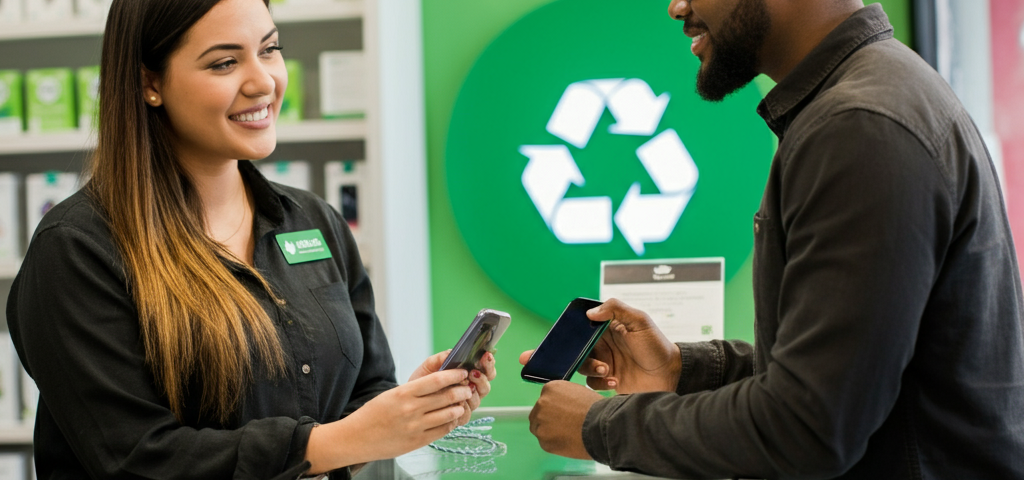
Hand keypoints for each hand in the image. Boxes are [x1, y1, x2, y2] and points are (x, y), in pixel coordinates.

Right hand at [307, 369, 471, 471]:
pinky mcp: (417, 442)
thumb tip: (440, 382)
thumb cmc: (373, 414)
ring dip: (459, 408)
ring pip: (448, 414)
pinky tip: (452, 419)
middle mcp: (411, 409)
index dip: (454, 375)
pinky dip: (451, 423)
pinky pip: (442, 431)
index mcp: (404, 393)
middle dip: (462, 391)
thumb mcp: (392, 394)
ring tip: (461, 404)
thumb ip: (415, 390)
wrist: (356, 438)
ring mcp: (415, 427)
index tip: (462, 373)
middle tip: (467, 388)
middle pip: (447, 396)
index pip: (437, 380)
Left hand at [408, 350, 496, 425]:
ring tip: (462, 385)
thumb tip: (453, 351)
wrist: (408, 400)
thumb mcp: (429, 366)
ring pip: (477, 400)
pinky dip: (462, 407)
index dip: (488, 363)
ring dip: (471, 392)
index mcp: (468, 376)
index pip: (486, 370)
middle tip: (472, 373)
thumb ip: (441, 357)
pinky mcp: (458, 418)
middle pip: (485, 387)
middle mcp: (470, 391)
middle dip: (481, 379)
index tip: (486, 355)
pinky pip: (466, 414)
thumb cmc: (421, 381)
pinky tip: (455, 402)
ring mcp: (465, 405)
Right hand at [521, 298, 680, 393]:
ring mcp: (604, 364)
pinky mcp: (608, 382)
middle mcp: (601, 346)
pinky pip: (592, 384)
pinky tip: (616, 380)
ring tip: (608, 370)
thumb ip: (616, 309)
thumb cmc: (657, 345)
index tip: (555, 339)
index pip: (579, 328)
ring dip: (590, 368)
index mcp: (605, 329)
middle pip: (574, 349)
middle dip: (564, 355)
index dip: (565, 333)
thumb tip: (590, 314)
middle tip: (558, 359)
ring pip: (580, 367)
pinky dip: (600, 383)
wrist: (672, 374)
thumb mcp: (640, 320)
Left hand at [528, 381, 602, 459]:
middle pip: (538, 413)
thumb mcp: (579, 392)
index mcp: (550, 388)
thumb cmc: (597, 408)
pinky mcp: (544, 441)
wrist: (601, 426)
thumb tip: (562, 407)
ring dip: (549, 432)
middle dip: (548, 419)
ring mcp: (540, 423)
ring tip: (567, 435)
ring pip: (539, 429)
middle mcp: (541, 403)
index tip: (563, 414)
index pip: (546, 399)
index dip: (555, 408)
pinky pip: (545, 443)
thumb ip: (565, 398)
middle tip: (564, 425)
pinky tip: (567, 442)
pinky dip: (554, 444)